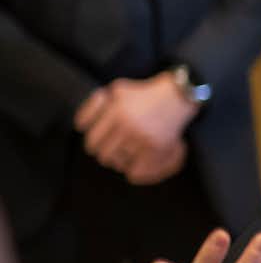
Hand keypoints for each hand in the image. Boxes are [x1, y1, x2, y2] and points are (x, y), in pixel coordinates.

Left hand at [77, 74, 198, 179]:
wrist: (178, 96)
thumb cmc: (144, 93)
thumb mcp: (117, 90)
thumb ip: (95, 105)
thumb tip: (81, 126)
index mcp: (115, 110)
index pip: (92, 140)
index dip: (93, 144)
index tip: (101, 142)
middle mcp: (127, 124)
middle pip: (103, 154)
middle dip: (106, 154)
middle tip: (114, 150)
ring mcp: (142, 137)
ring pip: (118, 162)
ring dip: (121, 161)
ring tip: (128, 154)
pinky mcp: (157, 147)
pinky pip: (136, 171)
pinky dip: (134, 172)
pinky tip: (138, 165)